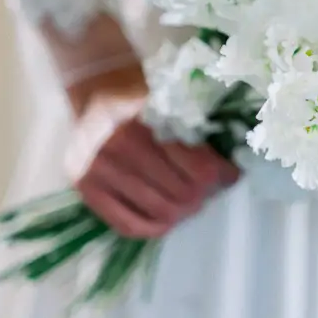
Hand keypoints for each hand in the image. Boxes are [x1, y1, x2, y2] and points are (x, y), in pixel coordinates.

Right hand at [64, 64, 238, 239]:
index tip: (230, 174)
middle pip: (182, 192)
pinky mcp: (86, 189)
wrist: (95, 90)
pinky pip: (128, 224)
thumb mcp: (169, 98)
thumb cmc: (139, 93)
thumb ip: (195, 127)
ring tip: (190, 201)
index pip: (199, 166)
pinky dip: (154, 228)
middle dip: (203, 195)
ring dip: (183, 211)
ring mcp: (100, 171)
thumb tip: (229, 163)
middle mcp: (120, 147)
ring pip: (159, 211)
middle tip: (210, 189)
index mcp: (148, 120)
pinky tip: (167, 219)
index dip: (221, 174)